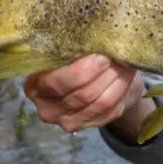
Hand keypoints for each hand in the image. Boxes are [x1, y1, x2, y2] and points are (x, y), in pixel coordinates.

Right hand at [23, 54, 151, 136]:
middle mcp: (45, 106)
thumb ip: (78, 46)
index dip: (84, 68)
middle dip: (105, 74)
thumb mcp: (75, 48)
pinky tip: (126, 80)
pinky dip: (122, 93)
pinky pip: (110, 111)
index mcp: (36, 82)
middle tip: (118, 58)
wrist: (99, 79)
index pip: (57, 82)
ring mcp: (65, 120)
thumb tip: (95, 38)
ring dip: (118, 82)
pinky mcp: (87, 126)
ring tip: (126, 65)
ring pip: (100, 103)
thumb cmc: (82, 57)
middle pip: (82, 94)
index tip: (103, 54)